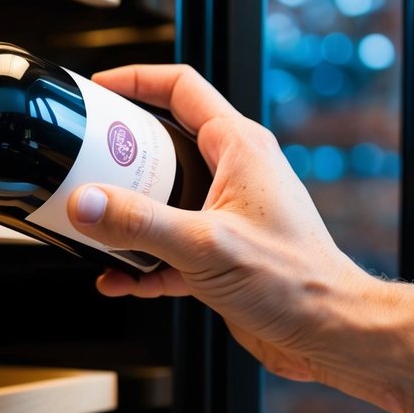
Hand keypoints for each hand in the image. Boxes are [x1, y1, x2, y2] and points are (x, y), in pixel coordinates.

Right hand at [67, 64, 375, 383]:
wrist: (328, 332)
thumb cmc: (297, 282)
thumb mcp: (206, 246)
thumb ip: (140, 224)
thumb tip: (89, 204)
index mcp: (239, 148)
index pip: (181, 88)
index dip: (136, 80)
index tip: (99, 88)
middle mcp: (233, 174)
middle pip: (163, 145)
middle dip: (118, 157)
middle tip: (85, 162)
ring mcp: (226, 214)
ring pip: (162, 200)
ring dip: (126, 216)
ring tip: (95, 227)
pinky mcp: (220, 254)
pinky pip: (168, 246)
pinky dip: (141, 262)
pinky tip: (120, 279)